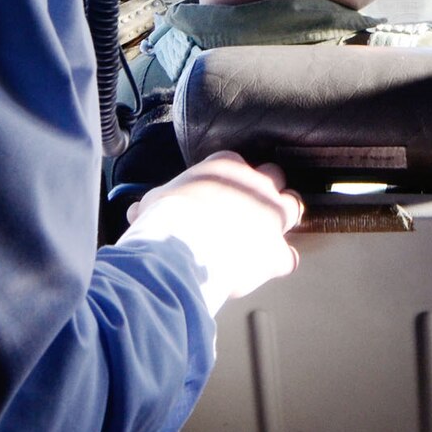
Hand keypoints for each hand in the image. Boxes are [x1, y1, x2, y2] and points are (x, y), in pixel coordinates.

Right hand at [124, 151, 302, 309]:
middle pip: (273, 176)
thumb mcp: (155, 201)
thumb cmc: (165, 219)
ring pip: (293, 206)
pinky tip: (268, 268)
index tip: (220, 192)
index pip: (235, 163)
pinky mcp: (275, 250)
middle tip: (249, 208)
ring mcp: (271, 216)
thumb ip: (156, 202)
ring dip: (282, 218)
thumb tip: (139, 212)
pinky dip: (279, 262)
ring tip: (267, 232)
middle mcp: (255, 184)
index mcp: (226, 166)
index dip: (229, 179)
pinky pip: (287, 257)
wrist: (181, 248)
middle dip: (265, 190)